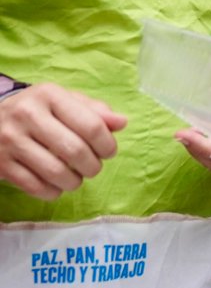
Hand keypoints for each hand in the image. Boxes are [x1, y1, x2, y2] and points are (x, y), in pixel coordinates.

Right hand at [0, 83, 125, 199]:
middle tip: (94, 167)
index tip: (109, 151)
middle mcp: (27, 115)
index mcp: (50, 95)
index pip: (90, 125)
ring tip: (77, 178)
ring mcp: (10, 140)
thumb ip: (94, 111)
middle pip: (74, 151)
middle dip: (92, 166)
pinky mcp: (0, 164)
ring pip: (55, 172)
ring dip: (74, 181)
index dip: (107, 144)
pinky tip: (57, 186)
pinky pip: (34, 186)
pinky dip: (52, 192)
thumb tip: (122, 123)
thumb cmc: (39, 109)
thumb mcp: (65, 101)